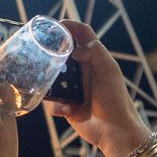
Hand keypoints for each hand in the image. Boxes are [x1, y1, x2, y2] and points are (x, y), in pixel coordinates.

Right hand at [45, 19, 150, 156]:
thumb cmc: (115, 99)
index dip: (69, 27)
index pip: (81, 35)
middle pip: (62, 53)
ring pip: (52, 77)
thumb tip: (75, 48)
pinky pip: (52, 100)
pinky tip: (66, 110)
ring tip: (53, 88)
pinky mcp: (65, 105)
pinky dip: (56, 105)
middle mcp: (82, 70)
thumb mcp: (109, 70)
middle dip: (52, 54)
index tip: (54, 26)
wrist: (114, 130)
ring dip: (51, 83)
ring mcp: (72, 88)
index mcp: (94, 58)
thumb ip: (95, 52)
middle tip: (41, 54)